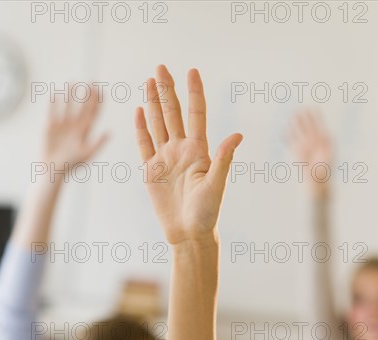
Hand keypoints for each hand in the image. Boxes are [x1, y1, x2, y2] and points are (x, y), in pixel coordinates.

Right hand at [43, 86, 107, 169]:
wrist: (53, 170)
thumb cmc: (71, 165)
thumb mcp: (87, 154)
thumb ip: (98, 143)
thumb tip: (110, 132)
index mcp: (85, 131)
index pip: (93, 112)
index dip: (97, 100)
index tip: (100, 89)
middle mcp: (75, 126)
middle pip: (83, 106)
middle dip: (87, 94)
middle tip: (91, 81)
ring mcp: (63, 125)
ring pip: (68, 106)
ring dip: (70, 95)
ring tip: (72, 82)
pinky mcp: (51, 127)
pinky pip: (53, 111)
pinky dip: (54, 102)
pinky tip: (55, 93)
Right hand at [134, 65, 242, 245]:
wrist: (188, 233)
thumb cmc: (207, 213)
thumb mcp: (216, 185)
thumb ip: (223, 159)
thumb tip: (238, 135)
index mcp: (199, 150)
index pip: (196, 114)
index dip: (194, 92)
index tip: (191, 71)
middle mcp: (181, 149)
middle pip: (173, 113)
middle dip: (166, 90)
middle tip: (160, 68)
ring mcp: (165, 158)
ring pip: (157, 124)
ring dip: (152, 103)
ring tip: (148, 81)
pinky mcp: (151, 170)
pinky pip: (144, 144)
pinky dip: (141, 128)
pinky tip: (139, 111)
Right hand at [288, 109, 332, 197]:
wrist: (317, 179)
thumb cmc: (325, 169)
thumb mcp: (330, 155)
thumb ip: (330, 144)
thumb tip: (329, 134)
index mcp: (323, 139)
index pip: (318, 124)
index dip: (316, 116)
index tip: (314, 108)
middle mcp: (313, 140)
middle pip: (308, 126)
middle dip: (305, 117)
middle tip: (301, 108)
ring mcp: (304, 145)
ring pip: (298, 131)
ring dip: (295, 123)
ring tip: (293, 114)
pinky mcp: (296, 151)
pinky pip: (290, 141)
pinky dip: (287, 136)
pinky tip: (284, 130)